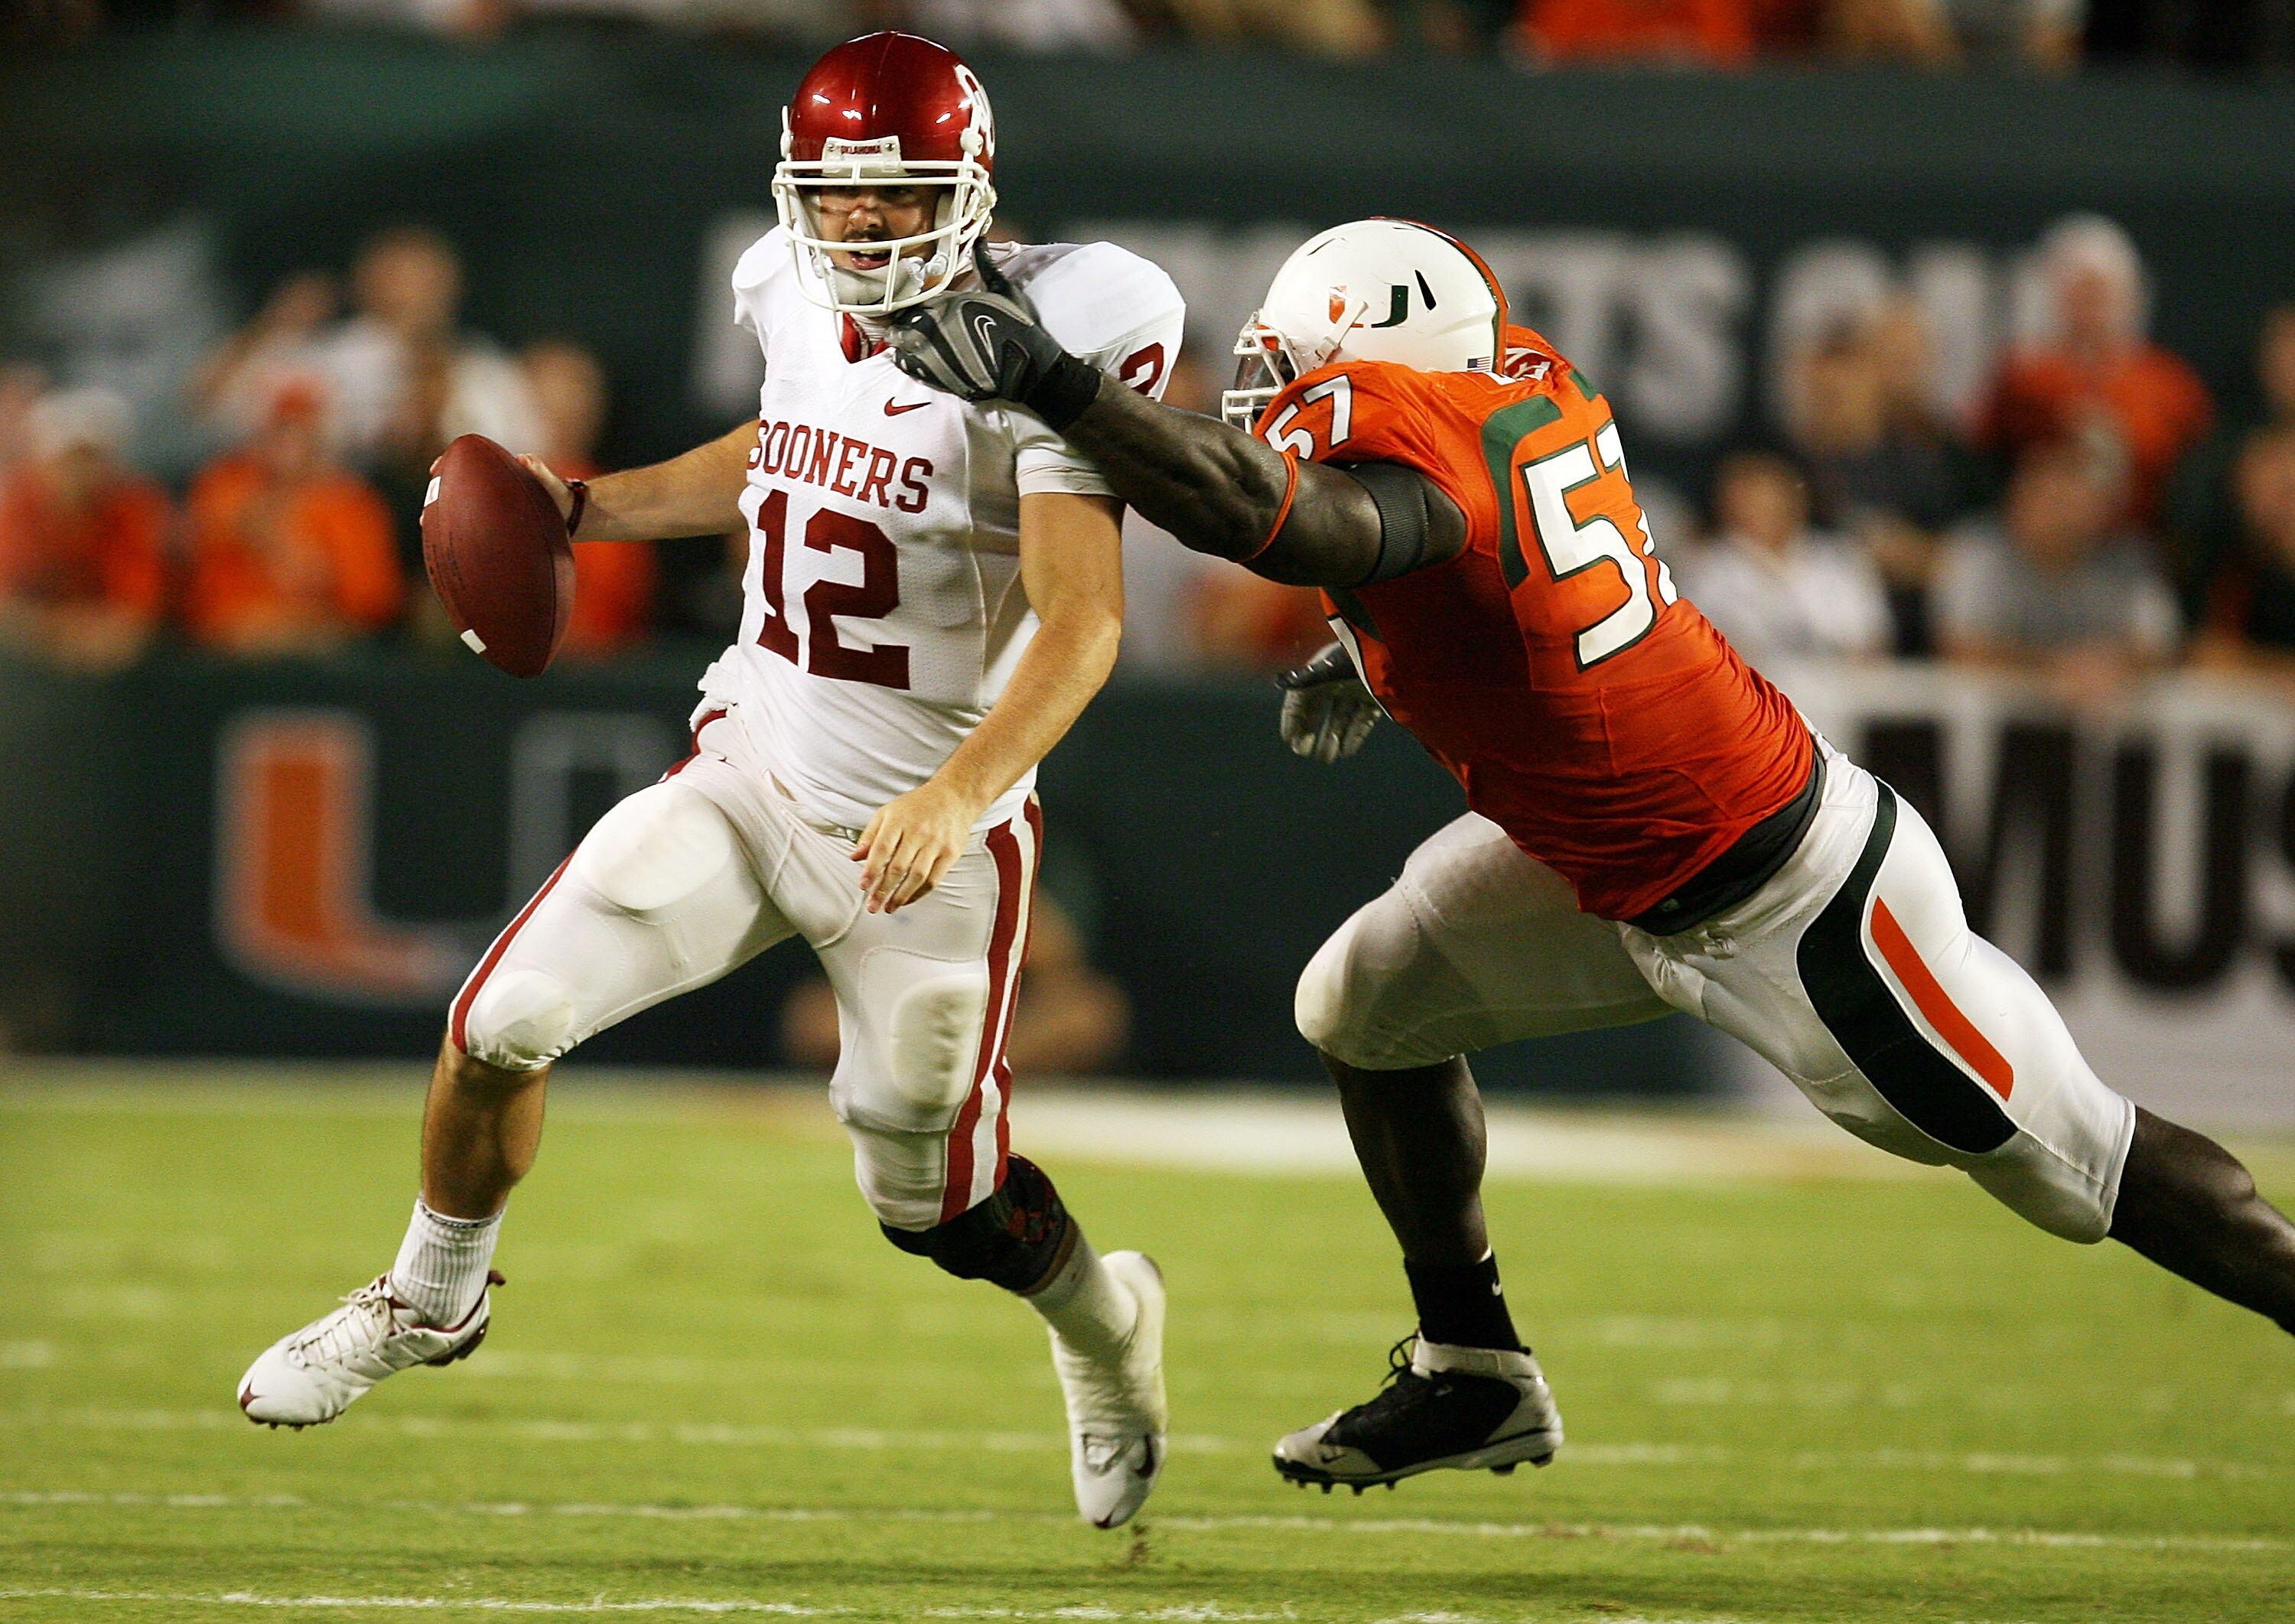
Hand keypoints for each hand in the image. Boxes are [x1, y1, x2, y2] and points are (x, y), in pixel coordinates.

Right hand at [430, 448, 573, 527]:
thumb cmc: (560, 496)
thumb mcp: (550, 483)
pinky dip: (461, 533)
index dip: (448, 465)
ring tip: (427, 527)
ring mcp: (493, 508)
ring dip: (443, 517)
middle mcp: (491, 491)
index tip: (435, 469)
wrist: (571, 517)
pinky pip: (474, 527)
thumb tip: (525, 458)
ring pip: (462, 511)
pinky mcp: (497, 524)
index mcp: (499, 475)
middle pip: (457, 490)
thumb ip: (539, 470)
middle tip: (424, 513)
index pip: (467, 465)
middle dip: (437, 498)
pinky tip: (448, 548)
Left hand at [852, 778, 982, 913]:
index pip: (882, 848)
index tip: (863, 885)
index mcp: (899, 820)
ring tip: (889, 907)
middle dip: (883, 890)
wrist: (954, 796)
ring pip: (916, 877)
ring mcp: (936, 843)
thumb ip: (870, 835)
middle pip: (898, 867)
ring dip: (900, 896)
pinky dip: (919, 893)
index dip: (871, 869)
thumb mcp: (888, 812)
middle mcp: (918, 832)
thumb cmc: (919, 805)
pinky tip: (907, 900)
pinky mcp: (950, 853)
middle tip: (872, 905)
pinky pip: (933, 879)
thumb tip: (855, 856)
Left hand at [888, 240, 1102, 431]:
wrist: (1028, 369)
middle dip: (904, 317)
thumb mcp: (1005, 290)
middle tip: (908, 318)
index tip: (915, 297)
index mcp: (947, 303)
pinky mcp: (933, 376)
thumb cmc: (1019, 327)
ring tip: (909, 337)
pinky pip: (906, 365)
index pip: (915, 294)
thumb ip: (985, 265)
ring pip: (900, 341)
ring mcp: (930, 352)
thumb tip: (980, 240)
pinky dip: (905, 358)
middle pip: (903, 318)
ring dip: (902, 338)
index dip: (912, 296)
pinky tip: (913, 355)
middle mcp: (933, 326)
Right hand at [1277, 641, 1380, 763]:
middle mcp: (1337, 680)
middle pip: (1318, 710)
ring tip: (1327, 758)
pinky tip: (1347, 751)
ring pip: (1341, 718)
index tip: (1290, 739)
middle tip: (1304, 752)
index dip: (1293, 718)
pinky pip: (1362, 721)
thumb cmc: (1360, 653)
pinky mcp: (1376, 698)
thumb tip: (1279, 683)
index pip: (1301, 697)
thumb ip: (1306, 677)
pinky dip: (1354, 736)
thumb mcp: (1331, 666)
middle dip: (1310, 731)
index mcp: (1321, 669)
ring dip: (1332, 738)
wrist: (1396, 648)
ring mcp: (1357, 689)